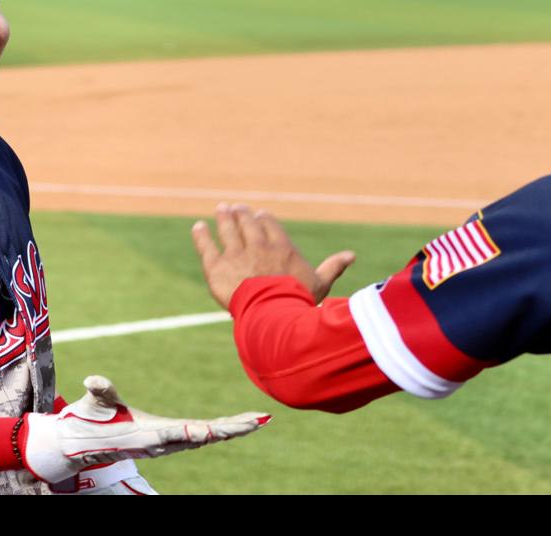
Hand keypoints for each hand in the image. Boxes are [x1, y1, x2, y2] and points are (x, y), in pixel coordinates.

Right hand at [22, 375, 269, 482]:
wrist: (88, 442)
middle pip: (205, 436)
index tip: (220, 431)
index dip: (200, 432)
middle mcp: (165, 442)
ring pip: (209, 437)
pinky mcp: (173, 440)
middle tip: (259, 422)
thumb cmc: (91, 420)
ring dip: (235, 430)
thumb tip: (91, 379)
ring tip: (260, 421)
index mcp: (150, 433)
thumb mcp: (94, 403)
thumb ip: (99, 391)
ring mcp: (171, 443)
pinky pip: (204, 436)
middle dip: (233, 429)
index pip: (180, 432)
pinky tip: (241, 426)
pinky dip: (224, 431)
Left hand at [192, 203, 355, 309]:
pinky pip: (206, 246)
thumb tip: (352, 255)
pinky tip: (198, 227)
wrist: (273, 312)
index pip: (269, 224)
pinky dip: (201, 235)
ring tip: (220, 209)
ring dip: (224, 217)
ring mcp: (235, 255)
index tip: (259, 215)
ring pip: (227, 229)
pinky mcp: (216, 267)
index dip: (263, 218)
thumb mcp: (320, 283)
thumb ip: (333, 267)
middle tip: (235, 208)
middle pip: (247, 222)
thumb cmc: (299, 299)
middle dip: (241, 213)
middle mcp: (257, 246)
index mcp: (281, 247)